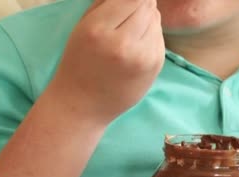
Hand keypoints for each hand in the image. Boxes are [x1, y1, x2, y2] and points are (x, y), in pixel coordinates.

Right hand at [49, 0, 164, 124]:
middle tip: (126, 15)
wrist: (83, 105)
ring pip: (155, 19)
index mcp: (98, 30)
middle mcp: (122, 44)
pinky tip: (134, 46)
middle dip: (139, 4)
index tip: (130, 2)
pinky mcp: (155, 66)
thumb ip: (106, 2)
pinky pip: (159, 37)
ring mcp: (142, 57)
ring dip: (146, 18)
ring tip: (127, 33)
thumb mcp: (83, 27)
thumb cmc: (79, 62)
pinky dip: (150, 35)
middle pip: (145, 5)